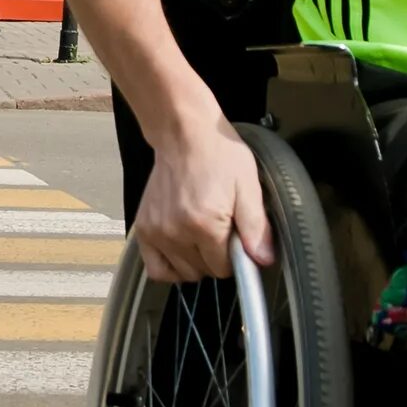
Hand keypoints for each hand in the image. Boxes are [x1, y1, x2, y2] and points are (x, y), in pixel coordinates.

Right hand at [133, 115, 273, 285]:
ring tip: (201, 236)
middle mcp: (176, 232)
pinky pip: (156, 269)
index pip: (224, 268)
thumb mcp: (248, 185)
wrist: (184, 133)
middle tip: (220, 231)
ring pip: (182, 273)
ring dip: (195, 262)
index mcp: (205, 224)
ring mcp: (157, 232)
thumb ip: (256, 226)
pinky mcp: (143, 229)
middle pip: (203, 272)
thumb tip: (263, 259)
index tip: (235, 237)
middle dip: (216, 258)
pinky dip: (169, 268)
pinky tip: (181, 253)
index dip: (235, 256)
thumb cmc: (218, 154)